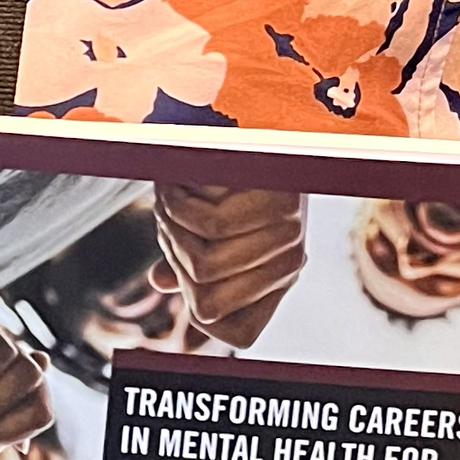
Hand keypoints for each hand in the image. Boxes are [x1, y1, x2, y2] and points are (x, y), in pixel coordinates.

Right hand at [152, 183, 306, 347]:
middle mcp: (291, 263)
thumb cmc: (222, 183)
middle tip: (167, 224)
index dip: (200, 312)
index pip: (241, 336)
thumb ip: (190, 274)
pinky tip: (177, 183)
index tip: (185, 271)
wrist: (249, 123)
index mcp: (277, 281)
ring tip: (170, 199)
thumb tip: (172, 314)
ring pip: (204, 265)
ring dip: (172, 231)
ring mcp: (291, 232)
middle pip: (208, 304)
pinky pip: (211, 225)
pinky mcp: (283, 200)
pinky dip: (179, 205)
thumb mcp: (204, 235)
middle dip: (175, 264)